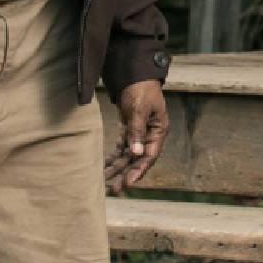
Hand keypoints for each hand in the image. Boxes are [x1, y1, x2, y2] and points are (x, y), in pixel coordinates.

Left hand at [105, 80, 167, 194]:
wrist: (134, 73)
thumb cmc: (141, 89)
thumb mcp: (139, 109)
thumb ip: (136, 131)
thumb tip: (136, 153)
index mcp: (158, 131)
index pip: (149, 156)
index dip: (138, 171)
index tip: (127, 183)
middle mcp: (150, 135)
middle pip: (137, 159)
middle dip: (125, 174)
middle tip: (114, 189)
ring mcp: (139, 133)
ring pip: (128, 155)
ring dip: (117, 167)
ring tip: (105, 180)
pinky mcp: (129, 129)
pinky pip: (122, 147)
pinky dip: (114, 156)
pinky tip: (104, 165)